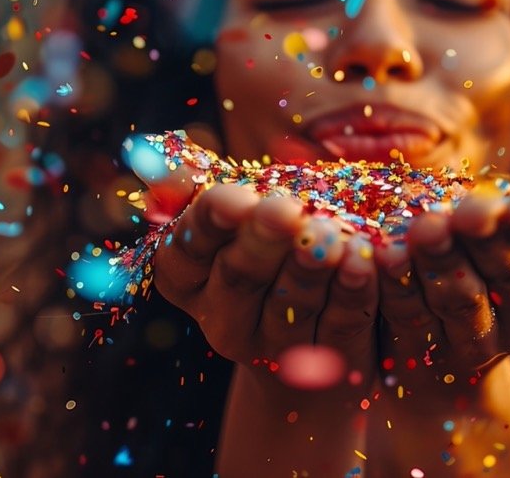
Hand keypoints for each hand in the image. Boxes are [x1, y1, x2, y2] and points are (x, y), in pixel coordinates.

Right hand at [148, 183, 378, 386]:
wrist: (308, 331)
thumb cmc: (264, 247)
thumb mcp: (232, 217)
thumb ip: (196, 187)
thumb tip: (146, 149)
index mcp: (189, 278)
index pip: (186, 250)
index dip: (208, 224)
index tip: (236, 197)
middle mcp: (223, 318)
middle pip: (239, 277)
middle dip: (262, 241)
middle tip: (284, 210)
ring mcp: (274, 346)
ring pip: (291, 303)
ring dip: (311, 266)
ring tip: (331, 233)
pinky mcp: (327, 359)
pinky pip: (340, 323)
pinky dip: (352, 290)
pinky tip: (363, 259)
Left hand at [374, 138, 509, 383]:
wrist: (445, 309)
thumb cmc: (496, 237)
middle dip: (488, 237)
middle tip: (466, 209)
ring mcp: (485, 344)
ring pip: (464, 301)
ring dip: (443, 262)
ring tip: (422, 228)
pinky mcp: (431, 356)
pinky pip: (413, 320)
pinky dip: (398, 287)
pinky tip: (383, 256)